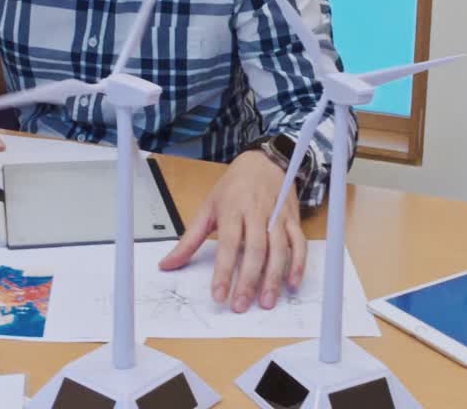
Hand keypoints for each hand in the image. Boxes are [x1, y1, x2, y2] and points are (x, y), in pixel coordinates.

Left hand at [159, 150, 305, 311]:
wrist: (263, 161)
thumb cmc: (233, 187)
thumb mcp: (207, 208)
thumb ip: (189, 240)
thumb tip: (167, 264)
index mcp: (232, 210)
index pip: (228, 244)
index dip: (224, 271)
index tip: (218, 295)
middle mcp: (256, 213)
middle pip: (255, 249)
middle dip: (249, 280)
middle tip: (241, 305)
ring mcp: (277, 216)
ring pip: (279, 249)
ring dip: (274, 277)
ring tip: (266, 302)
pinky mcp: (293, 219)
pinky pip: (299, 243)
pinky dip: (298, 264)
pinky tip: (292, 284)